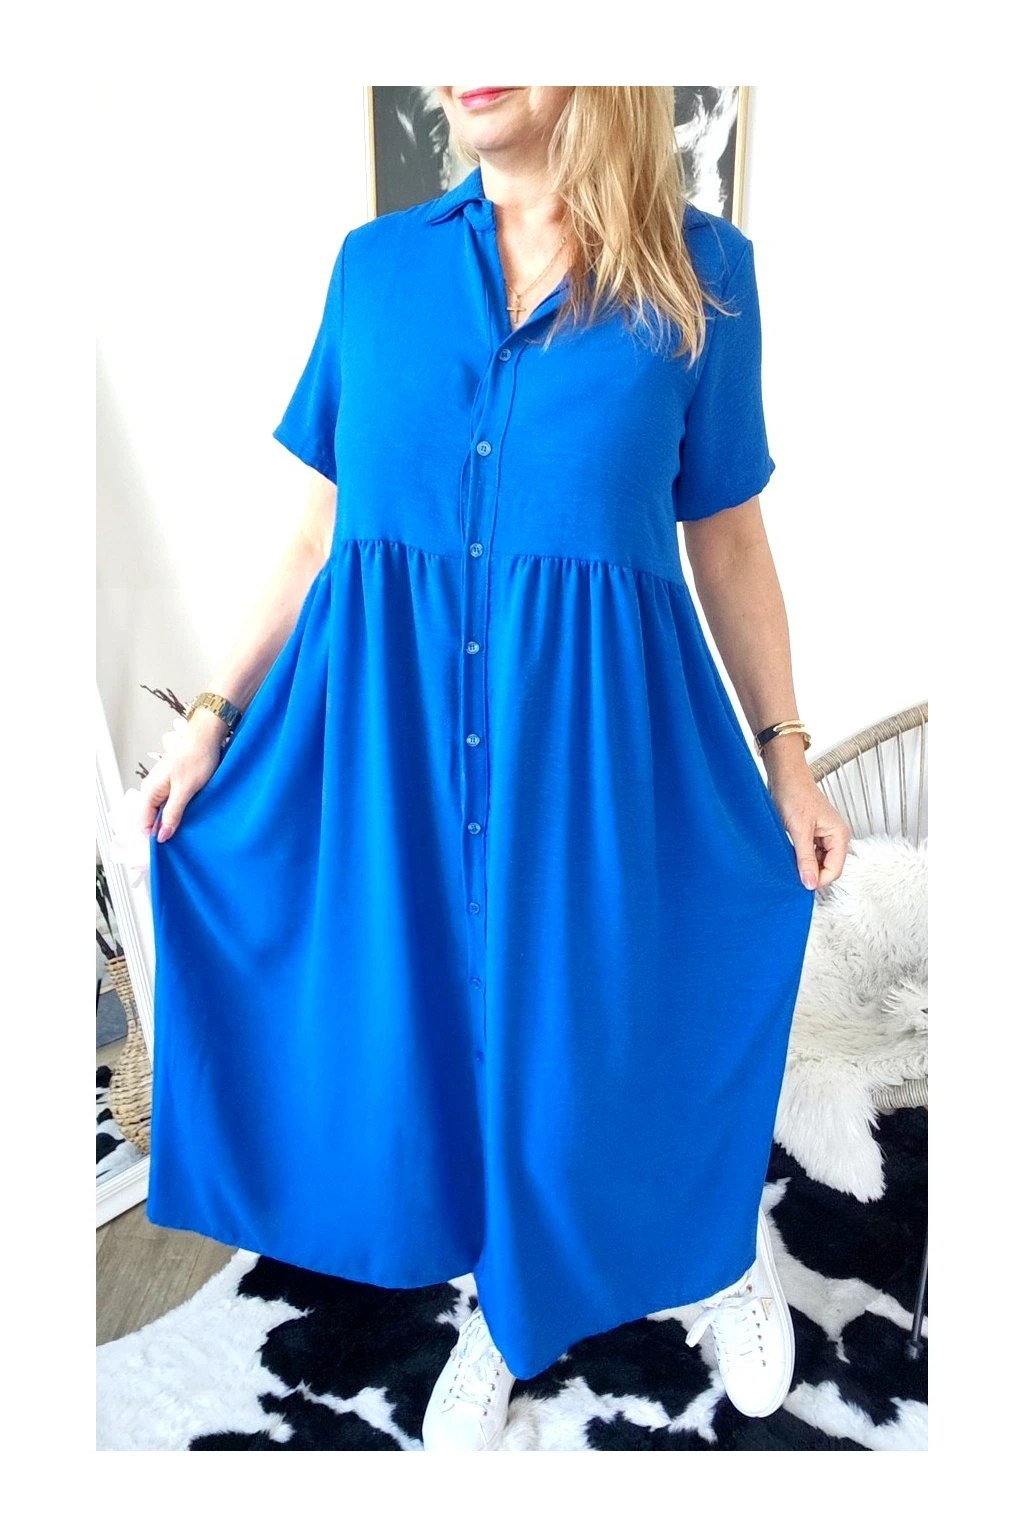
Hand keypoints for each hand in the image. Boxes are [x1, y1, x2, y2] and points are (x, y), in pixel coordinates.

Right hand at [140, 711, 227, 842]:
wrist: (207, 734)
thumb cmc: (196, 757)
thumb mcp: (185, 790)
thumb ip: (172, 813)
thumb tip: (161, 836)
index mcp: (149, 792)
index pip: (143, 824)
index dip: (153, 839)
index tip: (167, 852)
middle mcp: (152, 790)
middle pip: (151, 819)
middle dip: (162, 832)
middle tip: (179, 845)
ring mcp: (163, 787)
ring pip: (162, 812)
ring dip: (172, 823)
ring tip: (186, 834)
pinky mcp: (174, 784)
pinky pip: (171, 805)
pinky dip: (178, 813)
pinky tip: (189, 818)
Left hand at [764, 757, 850, 890]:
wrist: (784, 777)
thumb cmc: (795, 794)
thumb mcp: (799, 831)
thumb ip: (805, 858)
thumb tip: (810, 882)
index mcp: (839, 835)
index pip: (835, 870)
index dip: (818, 879)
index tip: (801, 883)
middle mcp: (835, 836)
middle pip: (827, 868)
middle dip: (811, 872)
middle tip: (792, 872)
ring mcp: (823, 836)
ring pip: (817, 862)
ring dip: (804, 865)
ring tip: (789, 859)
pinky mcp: (812, 834)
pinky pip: (809, 854)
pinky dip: (800, 857)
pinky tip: (788, 853)